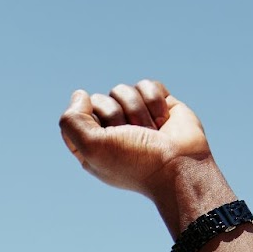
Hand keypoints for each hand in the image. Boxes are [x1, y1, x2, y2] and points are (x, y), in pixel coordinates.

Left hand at [58, 80, 212, 202]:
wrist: (180, 166)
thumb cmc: (136, 162)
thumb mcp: (91, 147)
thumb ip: (71, 121)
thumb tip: (80, 94)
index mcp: (92, 145)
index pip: (76, 117)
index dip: (88, 121)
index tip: (102, 137)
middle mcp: (113, 131)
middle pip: (100, 100)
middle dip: (116, 116)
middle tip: (132, 137)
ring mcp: (136, 117)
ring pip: (123, 90)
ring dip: (137, 110)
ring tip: (150, 132)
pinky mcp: (158, 105)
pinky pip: (146, 85)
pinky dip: (154, 100)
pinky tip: (163, 120)